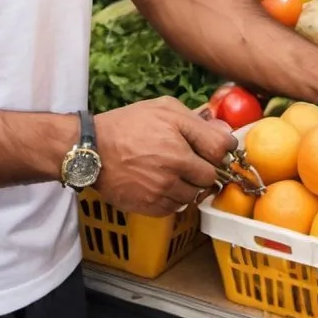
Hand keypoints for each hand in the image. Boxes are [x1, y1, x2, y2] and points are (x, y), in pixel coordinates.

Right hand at [93, 97, 238, 216]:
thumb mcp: (163, 109)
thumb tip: (225, 132)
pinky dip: (173, 198)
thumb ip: (197, 120)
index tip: (217, 149)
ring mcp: (162, 192)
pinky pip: (175, 208)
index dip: (222, 150)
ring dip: (189, 185)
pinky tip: (161, 183)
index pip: (221, 153)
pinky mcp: (150, 208)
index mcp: (180, 145)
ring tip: (173, 172)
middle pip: (210, 178)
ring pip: (193, 195)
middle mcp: (174, 171)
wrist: (92, 151)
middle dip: (204, 168)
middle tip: (192, 160)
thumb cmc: (128, 125)